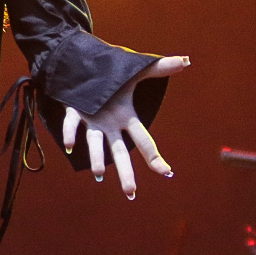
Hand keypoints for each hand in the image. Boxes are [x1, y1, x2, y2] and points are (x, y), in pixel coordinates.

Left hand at [61, 55, 188, 199]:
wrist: (82, 67)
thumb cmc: (111, 74)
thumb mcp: (136, 71)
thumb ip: (160, 68)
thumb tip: (186, 61)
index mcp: (126, 118)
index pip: (144, 141)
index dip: (155, 157)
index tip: (166, 173)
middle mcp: (109, 125)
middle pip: (119, 152)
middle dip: (125, 172)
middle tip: (130, 193)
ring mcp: (91, 121)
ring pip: (95, 143)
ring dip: (96, 158)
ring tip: (98, 174)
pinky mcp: (73, 112)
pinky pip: (72, 125)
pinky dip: (70, 134)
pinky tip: (69, 146)